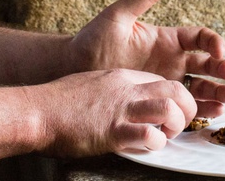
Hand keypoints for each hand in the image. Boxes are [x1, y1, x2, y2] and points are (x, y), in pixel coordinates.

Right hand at [30, 68, 195, 155]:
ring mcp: (120, 109)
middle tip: (178, 124)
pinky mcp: (112, 132)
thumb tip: (122, 101)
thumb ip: (112, 89)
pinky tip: (150, 146)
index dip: (174, 97)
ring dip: (176, 124)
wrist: (37, 110)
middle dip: (187, 108)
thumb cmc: (59, 101)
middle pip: (176, 89)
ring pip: (169, 107)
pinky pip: (148, 135)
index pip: (163, 80)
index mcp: (122, 77)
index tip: (171, 112)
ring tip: (167, 135)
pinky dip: (156, 143)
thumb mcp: (93, 83)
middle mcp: (126, 89)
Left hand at [68, 0, 224, 118]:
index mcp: (167, 39)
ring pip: (201, 87)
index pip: (200, 38)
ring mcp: (166, 83)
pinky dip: (202, 110)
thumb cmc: (94, 40)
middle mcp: (172, 61)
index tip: (217, 49)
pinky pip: (185, 107)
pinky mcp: (158, 102)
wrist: (75, 70)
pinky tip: (213, 113)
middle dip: (222, 68)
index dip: (213, 42)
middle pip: (207, 64)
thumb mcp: (119, 16)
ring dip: (218, 92)